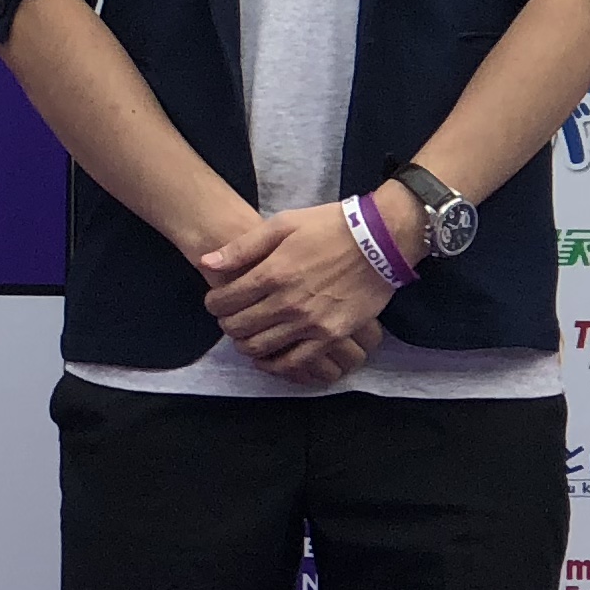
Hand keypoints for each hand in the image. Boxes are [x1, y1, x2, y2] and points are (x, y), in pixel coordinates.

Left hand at [196, 199, 397, 379]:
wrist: (381, 239)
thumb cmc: (330, 227)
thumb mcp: (283, 224)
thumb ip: (243, 247)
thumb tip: (207, 262)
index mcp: (273, 273)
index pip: (225, 301)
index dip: (213, 303)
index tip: (216, 301)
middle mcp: (287, 302)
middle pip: (238, 327)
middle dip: (226, 324)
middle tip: (229, 318)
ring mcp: (309, 323)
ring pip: (260, 348)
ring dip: (245, 344)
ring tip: (246, 335)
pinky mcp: (330, 336)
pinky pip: (294, 362)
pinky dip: (275, 364)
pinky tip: (268, 358)